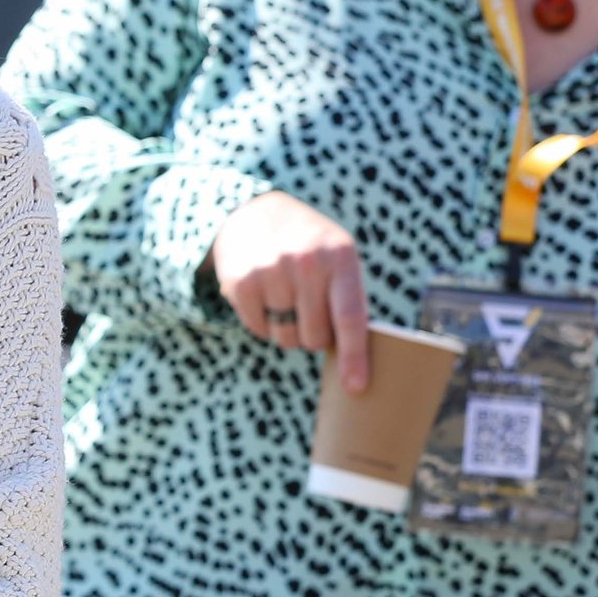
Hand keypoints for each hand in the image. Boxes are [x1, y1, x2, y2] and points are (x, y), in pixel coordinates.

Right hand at [207, 191, 371, 390]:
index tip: (356, 386)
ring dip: (288, 329)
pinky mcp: (241, 281)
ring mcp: (271, 270)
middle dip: (314, 334)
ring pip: (287, 338)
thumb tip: (356, 363)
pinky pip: (259, 329)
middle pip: (315, 337)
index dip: (354, 356)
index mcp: (340, 256)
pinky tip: (264, 296)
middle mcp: (306, 262)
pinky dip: (264, 323)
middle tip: (308, 309)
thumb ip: (349, 299)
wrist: (252, 210)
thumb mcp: (337, 256)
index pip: (350, 317)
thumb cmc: (307, 245)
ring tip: (285, 298)